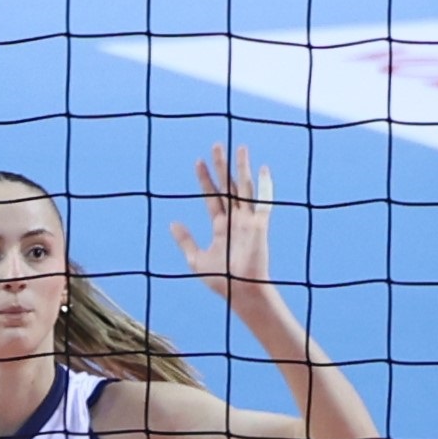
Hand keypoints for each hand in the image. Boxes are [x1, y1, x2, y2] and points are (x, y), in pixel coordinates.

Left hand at [170, 147, 278, 300]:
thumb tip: (172, 222)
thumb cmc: (221, 281)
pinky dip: (264, 185)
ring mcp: (248, 221)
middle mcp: (235, 220)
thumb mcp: (196, 260)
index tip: (198, 162)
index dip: (205, 180)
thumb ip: (185, 240)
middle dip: (221, 166)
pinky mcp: (259, 225)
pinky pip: (263, 201)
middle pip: (227, 186)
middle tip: (216, 145)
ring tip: (239, 148)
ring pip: (244, 188)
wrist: (240, 293)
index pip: (212, 197)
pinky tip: (263, 168)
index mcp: (221, 226)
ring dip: (241, 168)